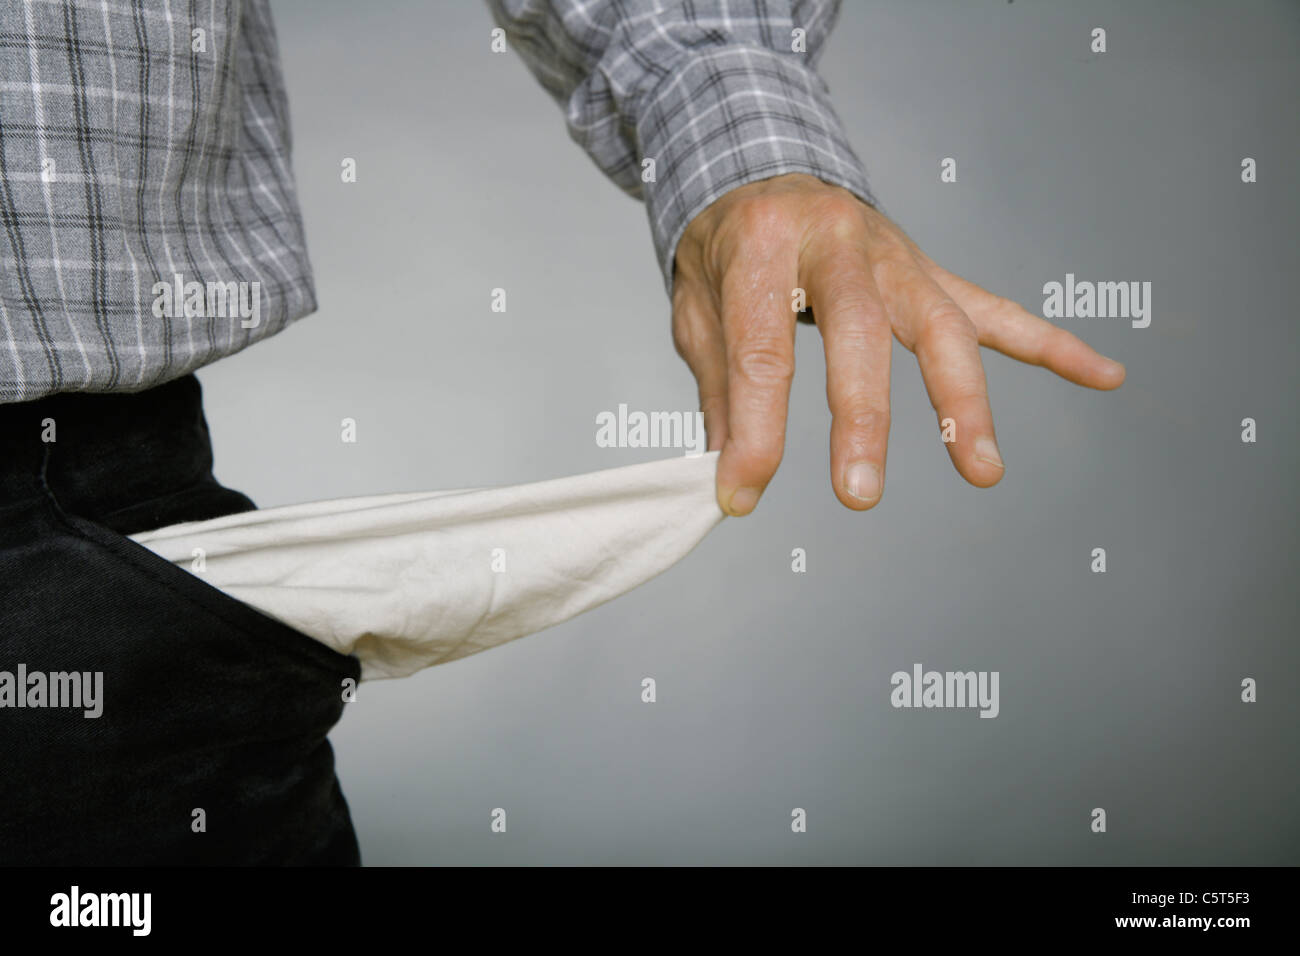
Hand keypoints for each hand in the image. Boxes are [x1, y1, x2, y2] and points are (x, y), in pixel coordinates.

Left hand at [671, 173, 1125, 514]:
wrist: (763, 169)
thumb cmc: (727, 247)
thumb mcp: (698, 307)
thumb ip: (719, 386)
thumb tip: (729, 470)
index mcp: (764, 244)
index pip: (760, 351)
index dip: (755, 434)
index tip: (742, 495)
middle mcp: (839, 241)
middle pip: (861, 332)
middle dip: (863, 417)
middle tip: (859, 493)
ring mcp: (895, 256)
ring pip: (943, 326)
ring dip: (964, 401)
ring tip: (983, 470)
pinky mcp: (930, 273)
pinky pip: (996, 311)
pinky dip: (1052, 346)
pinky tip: (1104, 376)